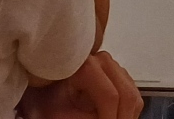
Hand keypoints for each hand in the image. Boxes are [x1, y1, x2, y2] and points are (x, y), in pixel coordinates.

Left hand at [20, 52, 142, 118]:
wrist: (39, 92)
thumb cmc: (44, 101)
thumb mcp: (59, 115)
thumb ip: (88, 117)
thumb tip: (108, 118)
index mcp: (87, 66)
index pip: (111, 96)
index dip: (111, 118)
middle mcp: (103, 59)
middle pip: (126, 94)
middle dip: (121, 117)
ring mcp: (113, 65)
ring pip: (133, 94)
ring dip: (126, 115)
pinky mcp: (117, 72)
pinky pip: (132, 92)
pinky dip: (127, 110)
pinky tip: (115, 116)